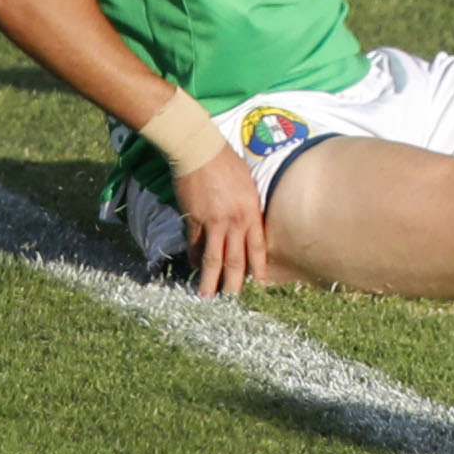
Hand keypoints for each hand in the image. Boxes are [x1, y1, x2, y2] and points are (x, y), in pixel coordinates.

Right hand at [169, 140, 270, 298]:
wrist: (200, 150)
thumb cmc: (228, 163)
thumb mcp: (249, 186)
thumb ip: (250, 208)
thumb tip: (250, 226)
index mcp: (252, 212)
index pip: (258, 248)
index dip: (259, 269)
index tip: (260, 285)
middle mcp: (234, 221)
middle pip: (236, 259)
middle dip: (234, 283)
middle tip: (232, 302)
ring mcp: (213, 222)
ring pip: (212, 258)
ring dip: (209, 280)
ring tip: (206, 297)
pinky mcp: (193, 219)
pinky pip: (194, 244)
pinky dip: (193, 257)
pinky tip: (193, 267)